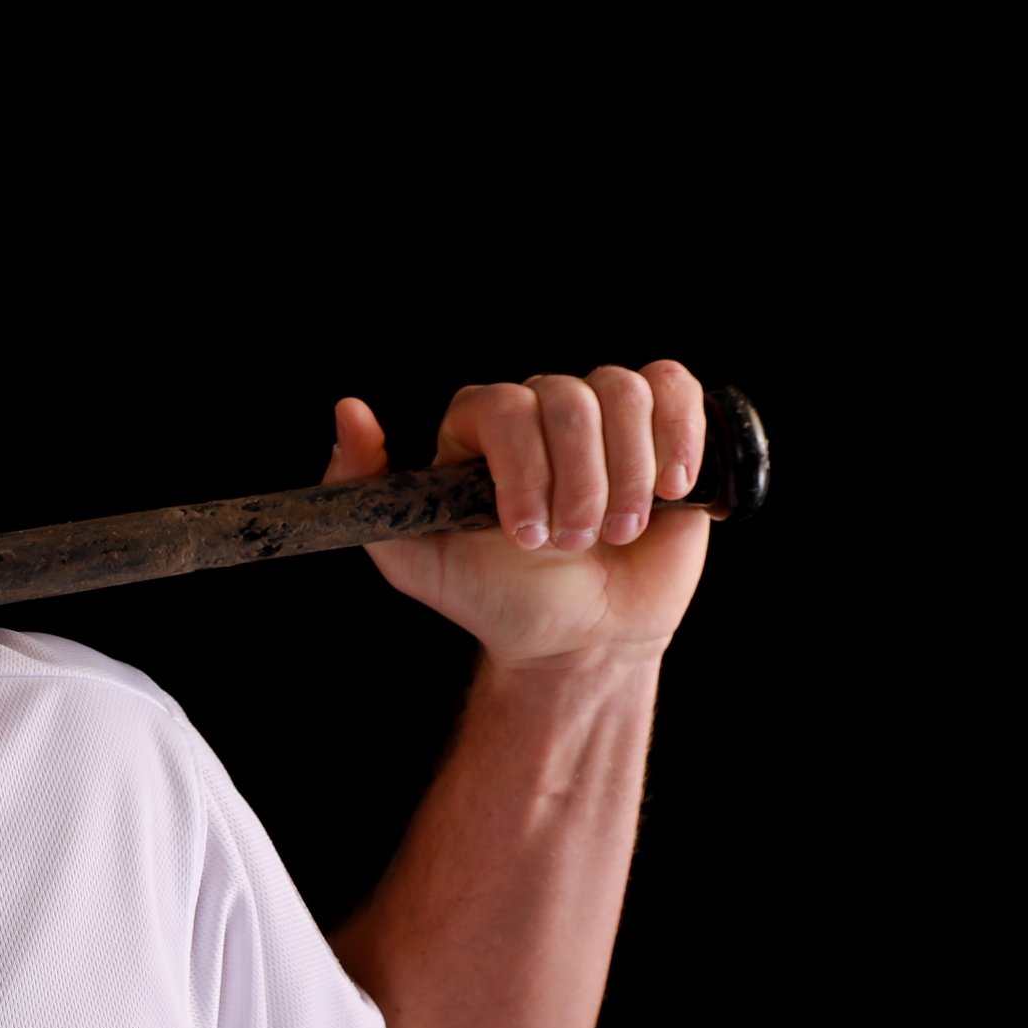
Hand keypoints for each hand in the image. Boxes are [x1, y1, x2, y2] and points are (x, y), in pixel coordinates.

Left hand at [339, 362, 712, 668]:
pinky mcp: (663, 428)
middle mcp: (539, 412)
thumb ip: (362, 489)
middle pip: (569, 399)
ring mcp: (603, 418)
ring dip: (625, 473)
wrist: (577, 638)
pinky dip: (679, 437)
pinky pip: (677, 389)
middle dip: (577, 483)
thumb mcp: (412, 558)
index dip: (522, 467)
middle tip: (571, 543)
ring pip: (624, 393)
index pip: (501, 406)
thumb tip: (349, 409)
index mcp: (478, 431)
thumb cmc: (494, 599)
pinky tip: (668, 490)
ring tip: (616, 533)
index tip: (526, 536)